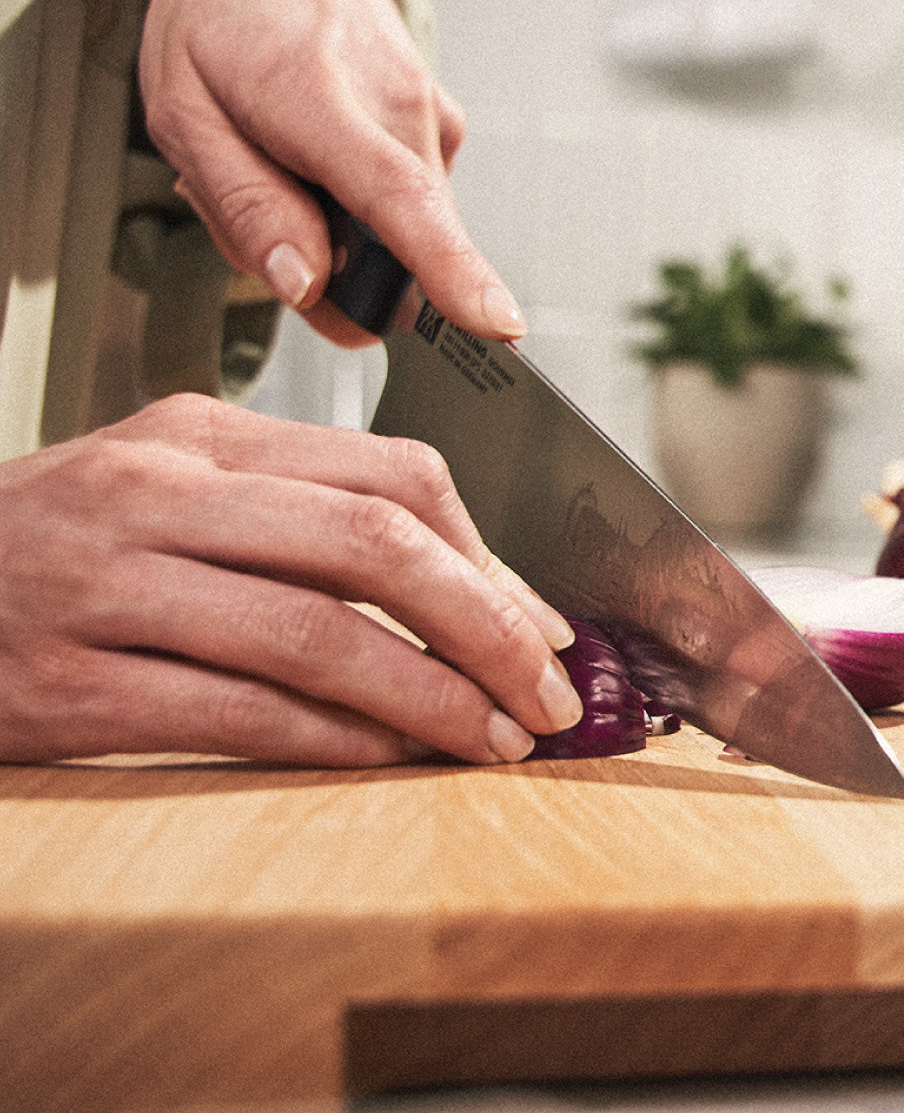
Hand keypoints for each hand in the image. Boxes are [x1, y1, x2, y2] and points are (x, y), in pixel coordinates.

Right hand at [0, 395, 579, 765]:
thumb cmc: (61, 544)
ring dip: (428, 697)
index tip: (541, 621)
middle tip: (547, 692)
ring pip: (316, 636)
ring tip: (493, 739)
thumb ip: (311, 521)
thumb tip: (469, 587)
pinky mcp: (72, 686)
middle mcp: (160, 492)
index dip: (489, 555)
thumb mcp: (181, 490)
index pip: (392, 473)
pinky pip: (237, 713)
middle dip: (486, 626)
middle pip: (374, 545)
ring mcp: (108, 585)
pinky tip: (392, 760)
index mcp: (204, 436)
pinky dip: (334, 742)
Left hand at [139, 0, 523, 345]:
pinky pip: (412, 207)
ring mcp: (428, 113)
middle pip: (401, 249)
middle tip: (270, 226)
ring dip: (345, 237)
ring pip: (402, 235)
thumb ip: (245, 207)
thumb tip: (305, 284)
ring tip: (289, 172)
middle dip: (339, 276)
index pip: (400, 199)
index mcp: (319, 99)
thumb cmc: (217, 27)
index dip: (451, 271)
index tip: (496, 323)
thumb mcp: (184, 118)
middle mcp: (393, 103)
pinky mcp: (443, 126)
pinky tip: (326, 163)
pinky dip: (367, 210)